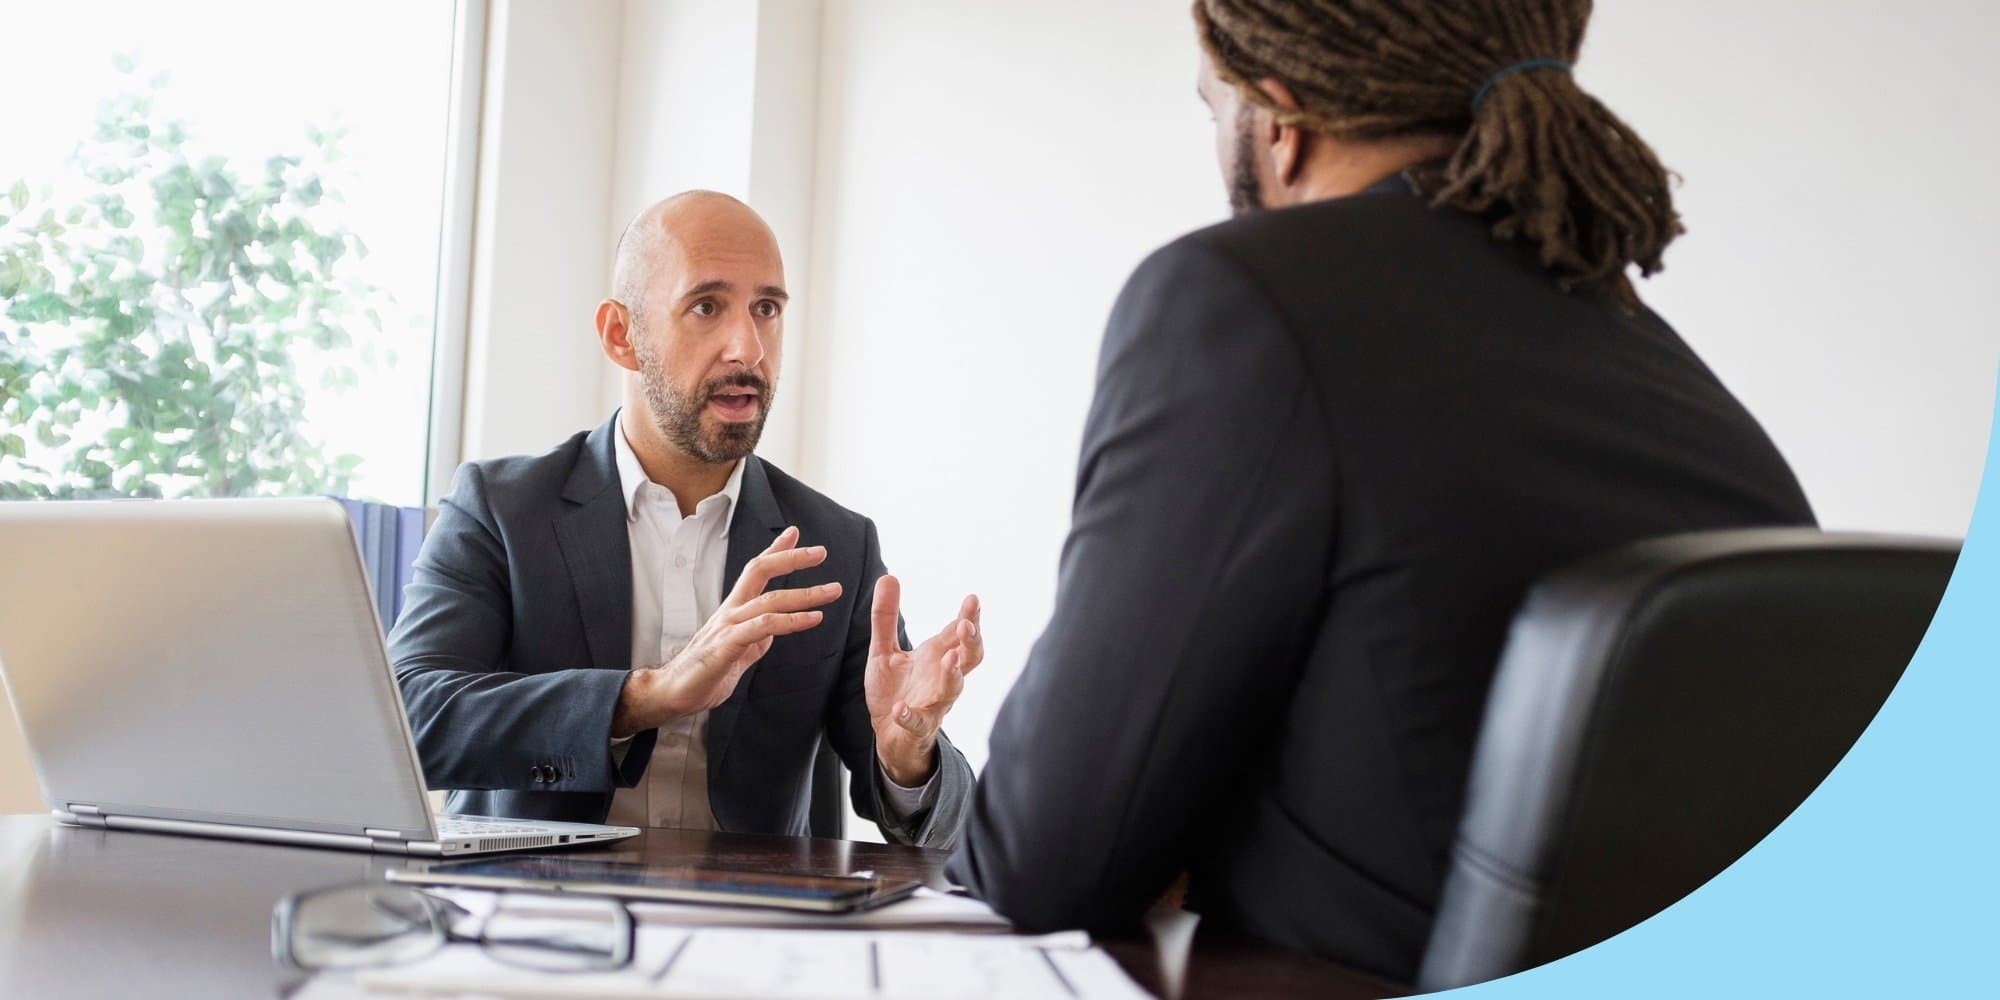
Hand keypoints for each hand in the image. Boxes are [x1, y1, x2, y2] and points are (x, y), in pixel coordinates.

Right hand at [612, 526, 840, 735]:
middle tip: (821, 551)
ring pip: (769, 600)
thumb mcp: (739, 648)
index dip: (775, 551)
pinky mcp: (727, 646)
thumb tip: (774, 627)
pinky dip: (791, 621)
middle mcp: (731, 611)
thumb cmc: (705, 671)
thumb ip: (757, 634)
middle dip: (791, 559)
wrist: (673, 693)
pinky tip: (814, 618)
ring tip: (833, 590)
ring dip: (805, 593)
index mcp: (734, 609)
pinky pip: (763, 628)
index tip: (794, 533)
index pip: (755, 571)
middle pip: (760, 572)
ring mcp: (728, 627)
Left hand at [865, 575, 981, 785]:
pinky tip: (901, 709)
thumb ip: (885, 617)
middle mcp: (942, 677)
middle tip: (968, 624)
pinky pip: (918, 722)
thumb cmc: (895, 690)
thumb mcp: (884, 650)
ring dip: (953, 674)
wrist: (889, 735)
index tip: (973, 598)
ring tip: (949, 658)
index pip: (959, 633)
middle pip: (970, 658)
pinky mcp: (918, 726)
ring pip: (953, 689)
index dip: (969, 616)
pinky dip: (910, 716)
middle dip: (972, 641)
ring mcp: (933, 702)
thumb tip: (888, 576)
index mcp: (937, 656)